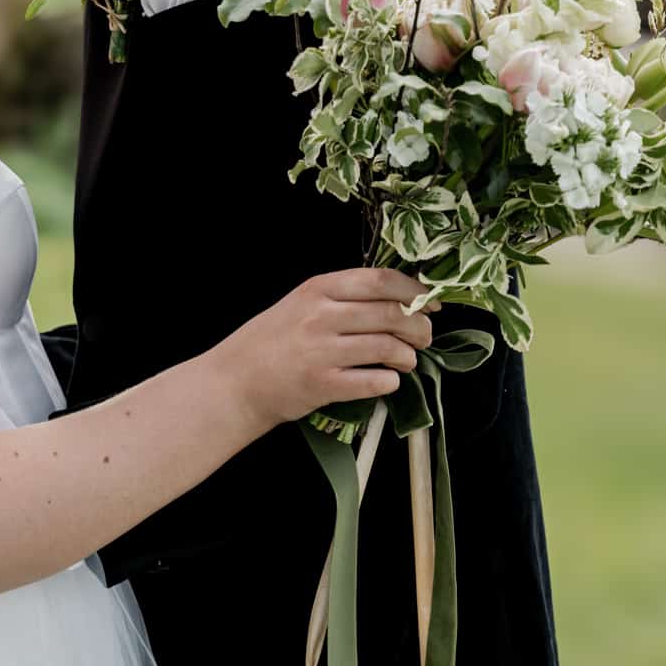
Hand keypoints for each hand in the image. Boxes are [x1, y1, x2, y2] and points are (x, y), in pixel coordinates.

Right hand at [213, 268, 434, 428]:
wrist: (235, 381)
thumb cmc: (271, 341)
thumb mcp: (301, 303)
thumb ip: (342, 297)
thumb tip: (398, 299)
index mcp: (318, 288)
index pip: (381, 280)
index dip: (415, 292)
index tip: (430, 303)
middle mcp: (320, 315)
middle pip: (391, 313)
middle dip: (419, 327)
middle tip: (424, 337)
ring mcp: (321, 351)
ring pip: (388, 347)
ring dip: (407, 356)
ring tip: (406, 361)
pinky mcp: (322, 385)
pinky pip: (374, 381)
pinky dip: (390, 381)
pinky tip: (387, 380)